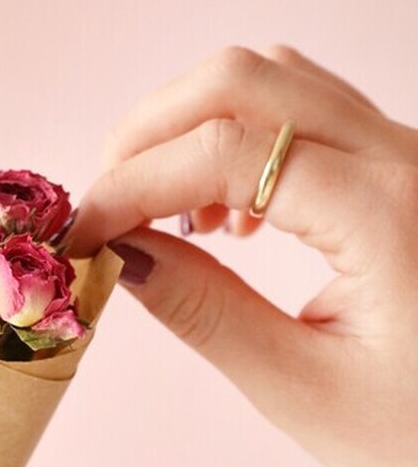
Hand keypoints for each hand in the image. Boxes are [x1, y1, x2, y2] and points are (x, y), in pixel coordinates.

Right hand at [64, 45, 417, 466]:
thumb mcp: (299, 387)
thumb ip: (203, 311)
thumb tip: (119, 253)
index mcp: (385, 214)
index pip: (223, 152)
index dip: (131, 185)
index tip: (81, 237)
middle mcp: (401, 158)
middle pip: (242, 80)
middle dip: (148, 134)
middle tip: (108, 210)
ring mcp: (402, 153)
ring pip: (270, 81)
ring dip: (189, 129)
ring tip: (163, 213)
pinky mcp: (393, 166)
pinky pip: (298, 110)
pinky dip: (230, 139)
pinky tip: (222, 215)